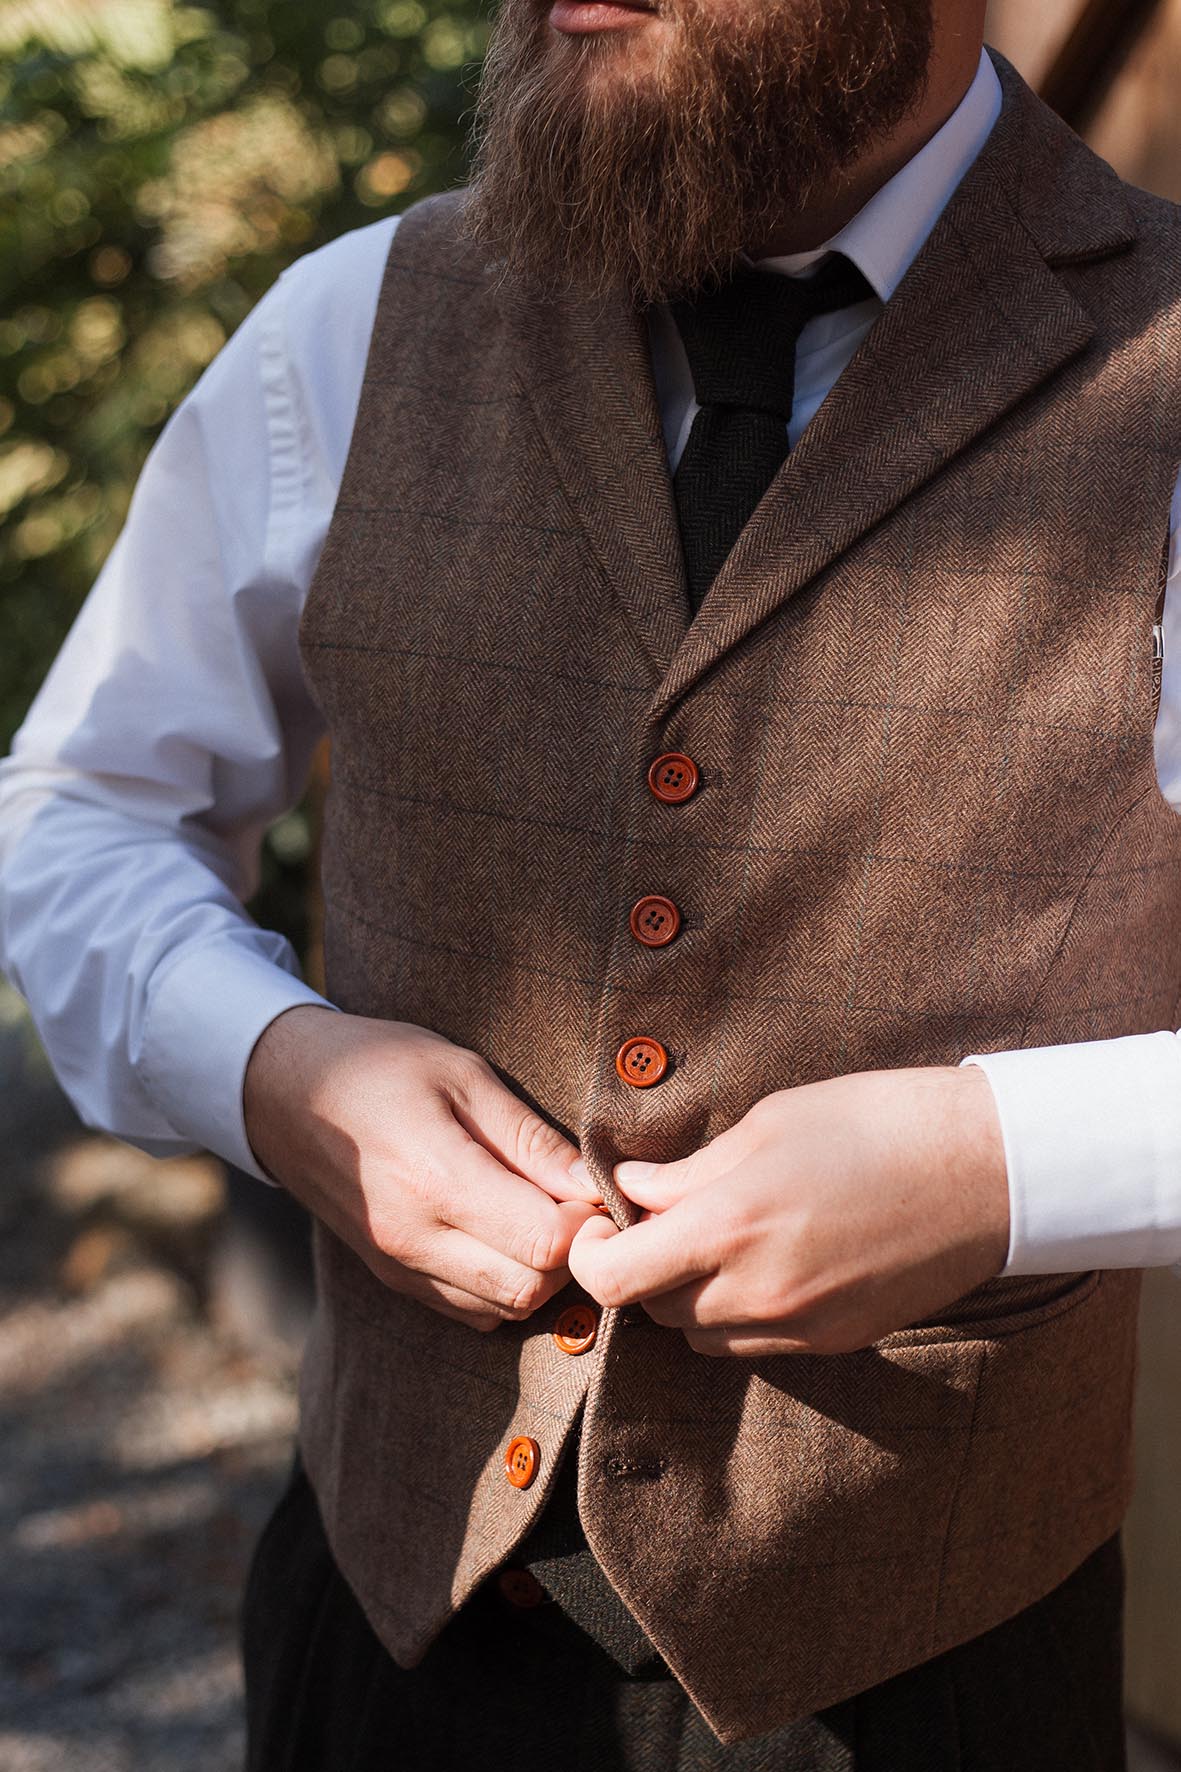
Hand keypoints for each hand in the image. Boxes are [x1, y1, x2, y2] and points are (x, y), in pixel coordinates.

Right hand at [243, 1006, 600, 1332]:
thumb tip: (595, 1185)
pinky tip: (506, 1233)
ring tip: (543, 1213)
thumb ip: (529, 1137)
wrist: (283, 1094)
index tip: (596, 1187)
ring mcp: (399, 1267)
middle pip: (532, 1289)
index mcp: (434, 1180)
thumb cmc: (380, 1067)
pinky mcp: (393, 1280)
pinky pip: (472, 1309)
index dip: (588, 1223)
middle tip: (577, 1202)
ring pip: (505, 1308)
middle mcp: (414, 1239)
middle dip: (573, 1254)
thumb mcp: (461, 1073)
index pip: (545, 1243)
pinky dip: (504, 1284)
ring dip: (541, 1273)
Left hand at [567, 1066, 1008, 1355]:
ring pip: (700, 1336)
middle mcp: (758, 1291)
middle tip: (658, 1221)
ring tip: (715, 1239)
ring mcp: (800, 1326)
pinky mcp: (835, 1341)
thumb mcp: (770, 1123)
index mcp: (732, 1226)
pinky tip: (766, 1260)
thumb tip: (630, 1188)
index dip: (589, 1256)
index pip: (615, 1280)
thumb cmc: (876, 1123)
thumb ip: (689, 1171)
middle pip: (652, 1311)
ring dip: (686, 1296)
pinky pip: (755, 1343)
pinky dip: (737, 1312)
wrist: (987, 1170)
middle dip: (639, 1269)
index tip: (598, 1225)